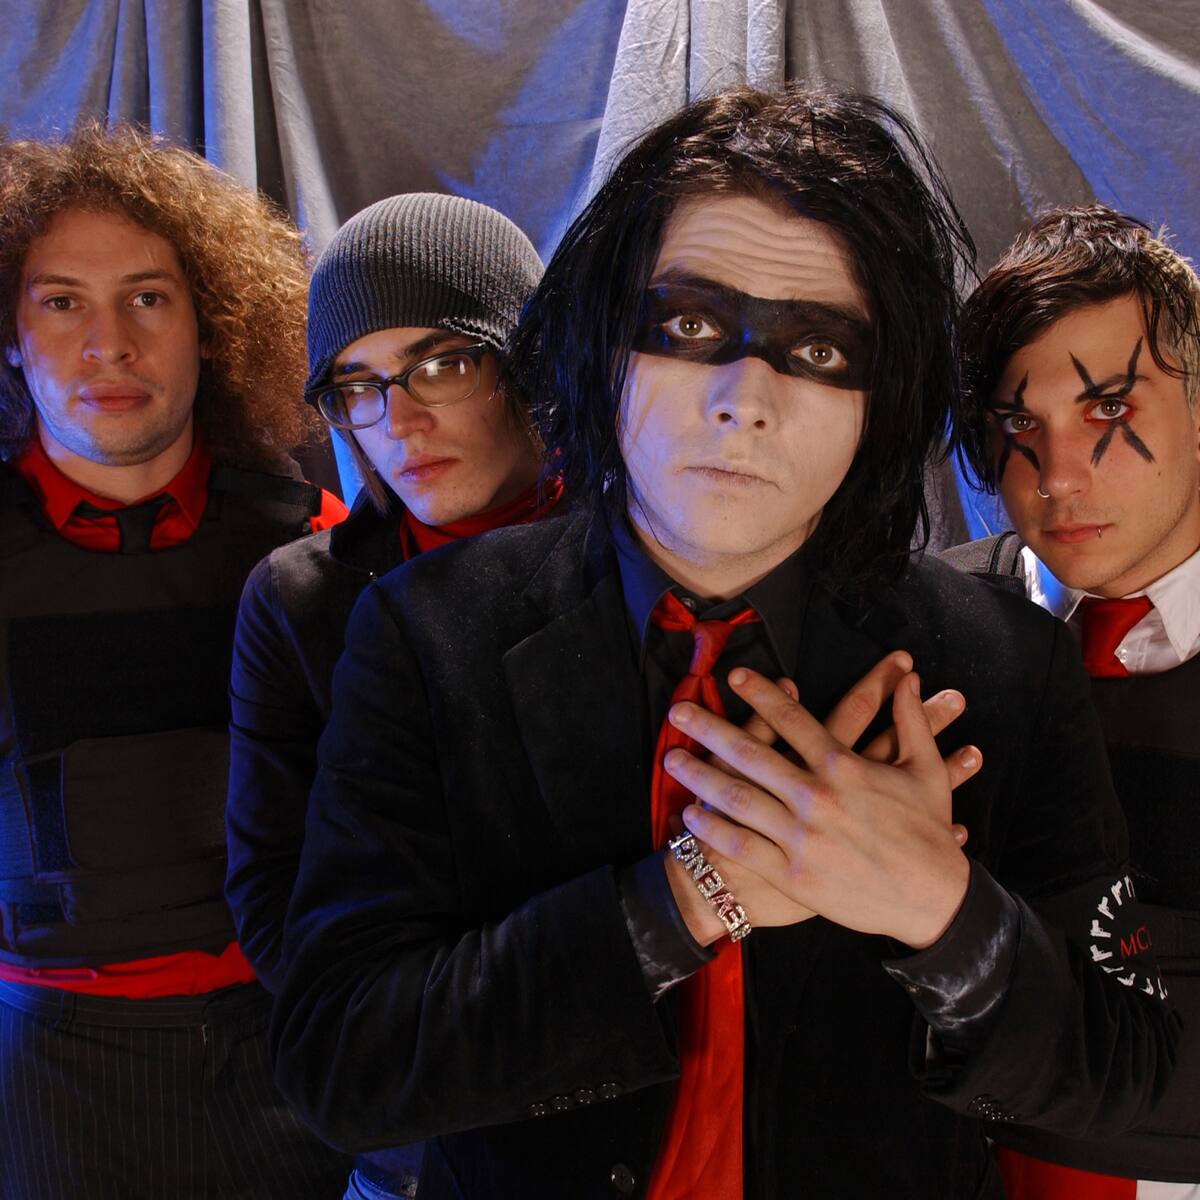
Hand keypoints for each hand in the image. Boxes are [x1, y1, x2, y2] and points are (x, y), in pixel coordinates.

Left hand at [666, 668, 971, 948]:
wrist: (932, 900)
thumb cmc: (928, 833)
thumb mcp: (927, 771)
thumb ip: (912, 721)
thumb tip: (909, 680)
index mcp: (844, 768)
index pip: (792, 720)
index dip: (760, 694)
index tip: (733, 677)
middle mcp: (816, 798)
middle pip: (751, 754)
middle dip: (709, 729)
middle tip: (678, 711)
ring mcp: (801, 838)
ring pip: (738, 799)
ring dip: (700, 776)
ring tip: (672, 758)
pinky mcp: (793, 875)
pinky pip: (742, 846)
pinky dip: (713, 829)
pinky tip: (690, 814)